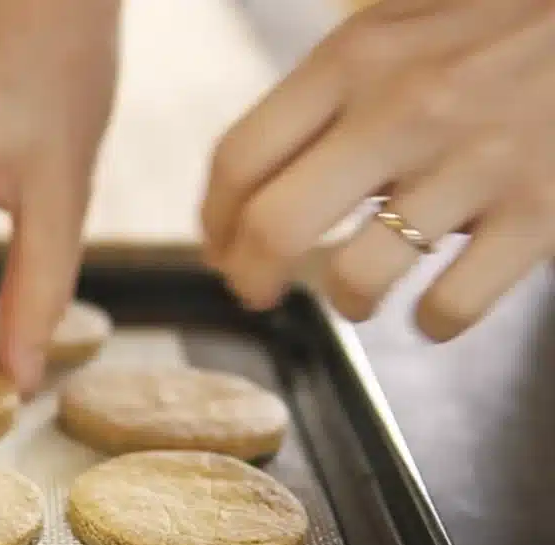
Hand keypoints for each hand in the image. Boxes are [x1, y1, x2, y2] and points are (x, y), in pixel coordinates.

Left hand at [201, 0, 554, 340]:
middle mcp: (404, 109)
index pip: (240, 158)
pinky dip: (434, 323)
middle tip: (256, 294)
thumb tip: (255, 184)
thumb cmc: (496, 26)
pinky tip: (435, 308)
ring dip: (345, 301)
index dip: (214, 222)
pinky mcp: (539, 213)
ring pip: (356, 276)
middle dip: (250, 279)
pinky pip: (451, 306)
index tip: (219, 249)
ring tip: (357, 293)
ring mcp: (474, 163)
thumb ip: (328, 93)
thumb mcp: (397, 28)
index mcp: (355, 59)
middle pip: (276, 227)